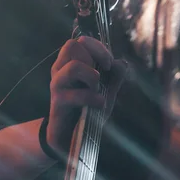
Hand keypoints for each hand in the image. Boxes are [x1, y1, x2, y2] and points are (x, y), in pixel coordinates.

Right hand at [47, 36, 127, 153]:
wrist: (70, 137)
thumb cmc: (87, 110)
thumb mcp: (105, 91)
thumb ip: (114, 76)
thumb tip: (122, 62)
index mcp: (70, 64)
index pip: (80, 41)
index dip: (98, 47)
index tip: (109, 63)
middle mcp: (60, 71)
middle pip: (72, 46)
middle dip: (96, 56)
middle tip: (105, 71)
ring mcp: (57, 85)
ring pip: (73, 67)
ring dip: (93, 76)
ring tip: (98, 89)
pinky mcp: (58, 103)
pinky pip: (76, 94)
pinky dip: (92, 98)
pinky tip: (100, 104)